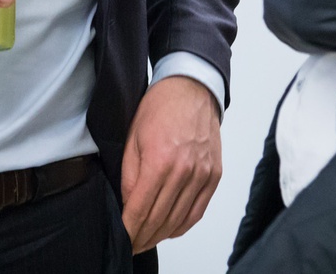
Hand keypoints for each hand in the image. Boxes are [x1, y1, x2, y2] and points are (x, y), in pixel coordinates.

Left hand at [120, 75, 221, 253]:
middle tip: (131, 245)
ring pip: (179, 220)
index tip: (121, 240)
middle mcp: (185, 171)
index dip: (129, 230)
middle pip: (160, 219)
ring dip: (160, 235)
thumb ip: (129, 176)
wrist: (191, 88)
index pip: (141, 210)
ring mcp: (202, 174)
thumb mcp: (132, 138)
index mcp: (160, 160)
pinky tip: (169, 229)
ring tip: (146, 240)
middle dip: (142, 237)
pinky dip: (182, 225)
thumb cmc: (159, 108)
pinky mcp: (214, 175)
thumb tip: (129, 205)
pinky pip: (198, 211)